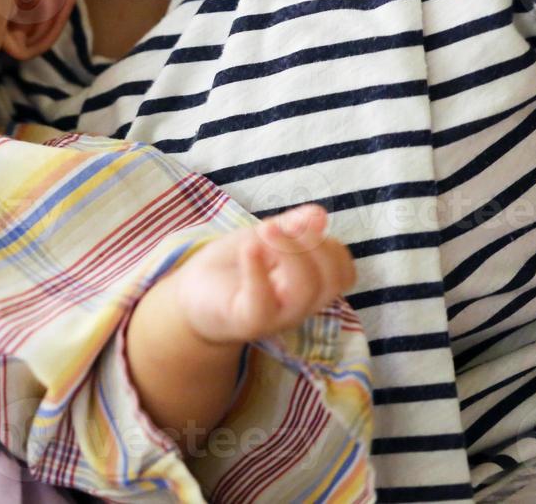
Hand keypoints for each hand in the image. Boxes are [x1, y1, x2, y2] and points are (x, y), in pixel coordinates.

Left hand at [173, 203, 357, 344]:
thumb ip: (292, 228)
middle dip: (312, 244)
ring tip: (264, 231)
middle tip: (276, 226)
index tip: (298, 226)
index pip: (342, 272)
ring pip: (305, 290)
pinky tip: (249, 248)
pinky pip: (263, 302)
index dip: (330, 246)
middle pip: (330, 280)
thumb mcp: (263, 238)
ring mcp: (276, 316)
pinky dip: (258, 271)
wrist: (192, 296)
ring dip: (290, 252)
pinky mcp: (247, 321)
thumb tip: (319, 214)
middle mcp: (299, 304)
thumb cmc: (234, 265)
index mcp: (310, 285)